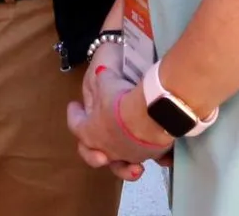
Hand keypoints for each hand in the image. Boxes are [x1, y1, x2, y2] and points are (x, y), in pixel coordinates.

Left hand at [67, 50, 170, 180]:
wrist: (148, 113)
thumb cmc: (119, 99)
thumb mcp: (105, 81)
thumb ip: (101, 79)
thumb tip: (101, 72)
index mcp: (90, 132)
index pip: (75, 124)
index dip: (74, 114)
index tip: (74, 106)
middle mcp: (106, 149)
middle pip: (94, 155)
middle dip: (93, 154)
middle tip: (96, 150)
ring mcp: (128, 155)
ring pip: (123, 164)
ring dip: (126, 165)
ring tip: (133, 166)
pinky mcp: (150, 154)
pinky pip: (151, 157)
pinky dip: (157, 157)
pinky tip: (164, 157)